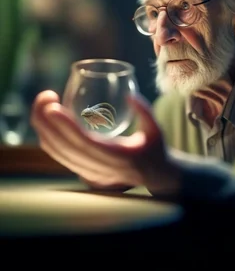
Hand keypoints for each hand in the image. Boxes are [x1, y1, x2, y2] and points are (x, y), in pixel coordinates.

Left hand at [30, 90, 180, 194]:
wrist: (153, 175)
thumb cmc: (154, 149)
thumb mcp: (156, 130)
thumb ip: (145, 111)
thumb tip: (129, 95)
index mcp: (117, 157)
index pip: (85, 142)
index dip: (65, 126)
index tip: (52, 107)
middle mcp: (99, 167)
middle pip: (63, 147)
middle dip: (47, 121)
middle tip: (45, 96)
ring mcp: (88, 172)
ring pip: (57, 152)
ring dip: (43, 127)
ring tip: (42, 102)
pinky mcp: (82, 170)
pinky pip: (58, 155)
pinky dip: (47, 137)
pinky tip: (45, 119)